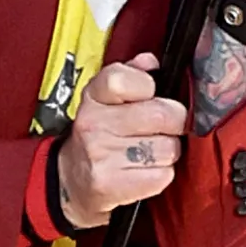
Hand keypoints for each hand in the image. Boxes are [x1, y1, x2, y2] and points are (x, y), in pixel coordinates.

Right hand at [56, 53, 189, 229]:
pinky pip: (163, 175)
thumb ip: (131, 75)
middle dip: (173, 122)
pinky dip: (162, 174)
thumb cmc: (99, 134)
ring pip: (168, 148)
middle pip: (161, 115)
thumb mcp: (106, 99)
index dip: (149, 86)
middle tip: (164, 126)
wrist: (72, 180)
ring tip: (150, 150)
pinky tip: (145, 170)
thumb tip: (151, 62)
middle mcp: (93, 123)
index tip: (150, 95)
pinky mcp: (111, 184)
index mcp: (94, 96)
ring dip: (168, 151)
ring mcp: (101, 155)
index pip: (126, 79)